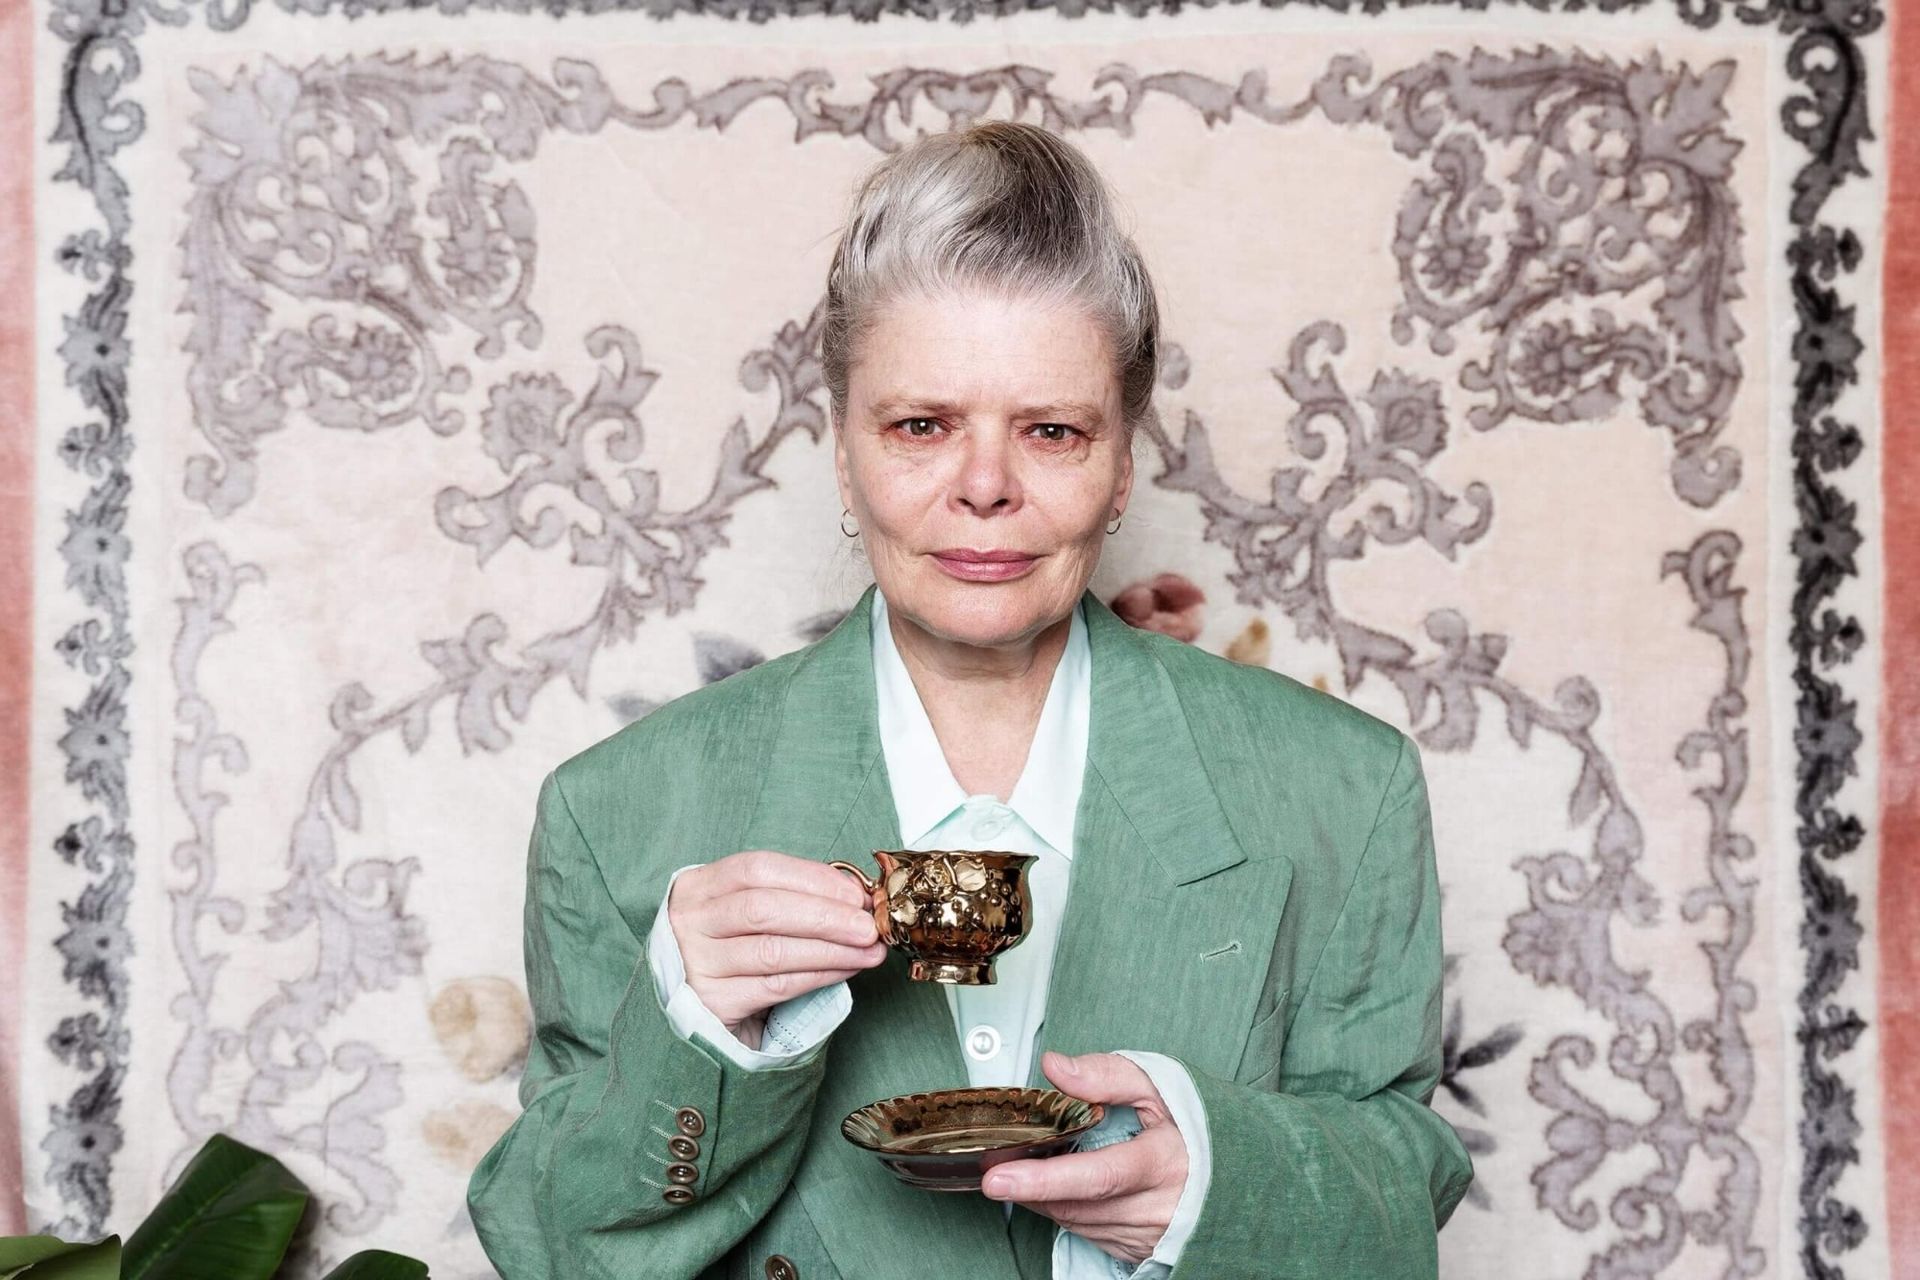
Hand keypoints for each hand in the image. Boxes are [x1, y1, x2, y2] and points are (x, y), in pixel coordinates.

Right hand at [667, 851, 886, 1048]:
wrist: (699, 1011)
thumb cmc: (734, 949)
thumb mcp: (748, 913)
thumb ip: (792, 897)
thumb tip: (855, 897)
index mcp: (698, 886)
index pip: (757, 869)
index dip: (811, 878)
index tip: (855, 893)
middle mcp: (689, 921)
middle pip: (764, 909)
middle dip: (826, 915)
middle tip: (869, 926)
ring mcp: (696, 963)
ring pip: (773, 950)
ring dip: (831, 949)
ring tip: (868, 950)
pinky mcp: (712, 1003)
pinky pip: (775, 986)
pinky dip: (818, 976)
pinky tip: (845, 970)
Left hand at [980, 1051, 1187, 1266]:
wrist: (1238, 1174)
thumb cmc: (1195, 1125)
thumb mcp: (1159, 1086)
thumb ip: (1106, 1076)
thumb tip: (1055, 1068)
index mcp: (1165, 1162)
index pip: (1097, 1176)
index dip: (1045, 1179)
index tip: (999, 1178)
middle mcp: (1157, 1208)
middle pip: (1075, 1204)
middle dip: (1031, 1186)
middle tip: (998, 1165)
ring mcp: (1148, 1235)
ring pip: (1075, 1221)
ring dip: (1048, 1196)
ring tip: (1040, 1164)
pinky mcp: (1139, 1249)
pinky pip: (1088, 1232)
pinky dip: (1070, 1207)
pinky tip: (1069, 1184)